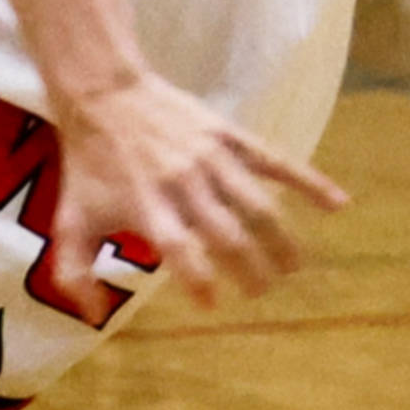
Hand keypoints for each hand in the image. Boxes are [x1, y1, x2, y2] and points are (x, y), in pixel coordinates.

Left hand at [48, 69, 346, 310]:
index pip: (180, 251)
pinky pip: (277, 161)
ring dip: (282, 240)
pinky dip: (310, 181)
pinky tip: (339, 204)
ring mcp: (211, 158)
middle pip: (228, 235)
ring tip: (294, 267)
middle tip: (261, 291)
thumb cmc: (89, 165)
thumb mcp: (70, 219)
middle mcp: (182, 184)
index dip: (198, 280)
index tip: (213, 304)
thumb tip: (92, 315)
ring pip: (258, 205)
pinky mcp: (230, 136)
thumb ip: (74, 271)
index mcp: (145, 206)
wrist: (102, 94)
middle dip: (251, 270)